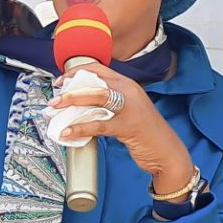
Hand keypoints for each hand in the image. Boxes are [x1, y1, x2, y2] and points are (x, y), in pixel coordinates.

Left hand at [48, 63, 194, 197]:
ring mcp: (130, 107)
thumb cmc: (146, 133)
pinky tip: (68, 132)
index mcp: (128, 85)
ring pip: (97, 97)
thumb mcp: (128, 111)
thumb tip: (80, 107)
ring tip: (55, 110)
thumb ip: (109, 105)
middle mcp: (129, 91)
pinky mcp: (128, 126)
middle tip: (54, 98)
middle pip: (95, 82)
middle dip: (70, 88)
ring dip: (72, 102)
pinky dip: (81, 128)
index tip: (61, 81)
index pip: (99, 70)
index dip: (77, 73)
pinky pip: (99, 124)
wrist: (167, 152)